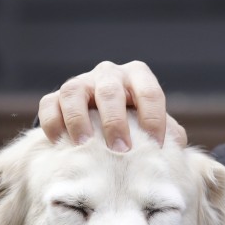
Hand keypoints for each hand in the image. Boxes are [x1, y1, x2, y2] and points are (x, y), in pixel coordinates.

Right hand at [38, 60, 185, 149]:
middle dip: (115, 121)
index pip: (149, 92)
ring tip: (84, 145)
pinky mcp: (55, 97)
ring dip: (78, 119)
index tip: (156, 146)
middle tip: (121, 149)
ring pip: (74, 92)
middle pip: (110, 90)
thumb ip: (168, 133)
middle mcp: (108, 74)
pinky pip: (49, 104)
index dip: (154, 118)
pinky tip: (60, 143)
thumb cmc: (137, 124)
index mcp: (138, 77)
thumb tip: (175, 147)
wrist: (103, 122)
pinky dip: (53, 123)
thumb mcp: (154, 124)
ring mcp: (80, 83)